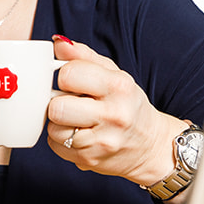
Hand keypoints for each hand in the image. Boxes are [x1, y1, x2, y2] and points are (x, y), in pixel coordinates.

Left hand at [44, 36, 187, 188]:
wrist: (150, 145)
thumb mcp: (113, 73)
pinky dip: (61, 140)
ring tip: (77, 119)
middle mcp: (114, 115)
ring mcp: (103, 142)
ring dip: (59, 123)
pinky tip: (78, 134)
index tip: (72, 81)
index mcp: (119, 87)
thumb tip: (58, 43)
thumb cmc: (126, 104)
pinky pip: (55, 146)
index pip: (69, 75)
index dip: (65, 76)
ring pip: (54, 128)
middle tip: (73, 103)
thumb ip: (83, 56)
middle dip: (59, 102)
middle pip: (57, 107)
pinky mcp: (90, 160)